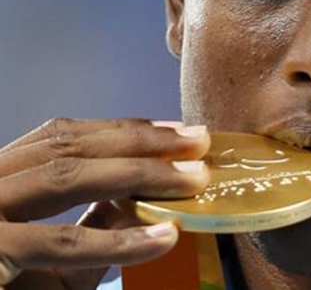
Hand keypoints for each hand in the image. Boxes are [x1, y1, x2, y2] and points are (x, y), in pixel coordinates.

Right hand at [0, 118, 210, 289]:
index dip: (123, 130)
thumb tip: (146, 200)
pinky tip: (163, 237)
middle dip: (142, 143)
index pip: (64, 138)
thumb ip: (95, 226)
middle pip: (70, 147)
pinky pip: (62, 240)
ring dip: (140, 173)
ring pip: (67, 176)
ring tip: (192, 180)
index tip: (175, 131)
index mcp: (2, 179)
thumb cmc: (15, 289)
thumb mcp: (56, 262)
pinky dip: (119, 239)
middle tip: (197, 142)